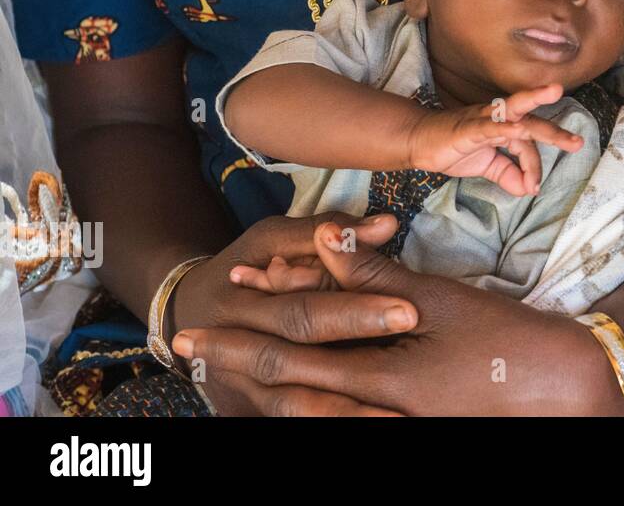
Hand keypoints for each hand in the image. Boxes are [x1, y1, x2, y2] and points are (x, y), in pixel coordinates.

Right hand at [168, 212, 418, 414]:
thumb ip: (329, 230)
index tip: (411, 310)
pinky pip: (294, 417)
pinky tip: (375, 421)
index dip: (355, 311)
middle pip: (297, 366)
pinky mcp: (245, 411)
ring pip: (294, 406)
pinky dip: (329, 419)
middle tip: (413, 369)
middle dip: (355, 372)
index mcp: (236, 302)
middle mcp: (227, 354)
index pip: (303, 312)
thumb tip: (387, 224)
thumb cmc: (245, 264)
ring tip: (396, 416)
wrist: (188, 314)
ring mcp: (237, 389)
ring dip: (344, 413)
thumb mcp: (274, 238)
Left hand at [176, 220, 619, 415]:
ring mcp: (393, 425)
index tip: (197, 326)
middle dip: (238, 366)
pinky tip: (300, 399)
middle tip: (189, 353)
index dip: (242, 337)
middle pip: (290, 389)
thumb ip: (374, 276)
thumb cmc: (504, 338)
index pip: (291, 354)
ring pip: (315, 411)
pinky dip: (318, 407)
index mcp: (377, 375)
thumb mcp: (437, 300)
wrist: (562, 383)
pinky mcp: (412, 428)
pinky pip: (349, 421)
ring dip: (273, 384)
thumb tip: (324, 241)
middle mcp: (375, 409)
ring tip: (230, 374)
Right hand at [406, 83, 583, 196]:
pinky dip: (503, 126)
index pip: (528, 146)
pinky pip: (488, 126)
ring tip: (554, 91)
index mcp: (506, 127)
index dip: (534, 167)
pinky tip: (516, 128)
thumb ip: (508, 174)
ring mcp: (483, 120)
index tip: (533, 188)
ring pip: (513, 109)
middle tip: (578, 143)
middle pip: (531, 120)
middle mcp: (498, 118)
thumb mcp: (486, 166)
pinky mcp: (467, 128)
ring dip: (535, 100)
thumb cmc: (454, 148)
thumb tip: (528, 189)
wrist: (419, 142)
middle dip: (555, 131)